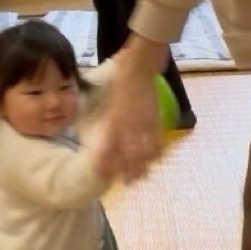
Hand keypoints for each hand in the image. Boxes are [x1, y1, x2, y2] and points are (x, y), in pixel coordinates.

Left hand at [95, 56, 163, 182]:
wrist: (139, 65)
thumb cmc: (117, 78)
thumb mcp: (101, 96)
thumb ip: (100, 113)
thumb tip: (93, 125)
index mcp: (113, 120)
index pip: (109, 147)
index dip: (106, 162)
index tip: (103, 174)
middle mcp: (129, 125)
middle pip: (128, 155)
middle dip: (127, 171)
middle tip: (125, 183)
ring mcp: (144, 123)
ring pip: (144, 152)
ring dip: (142, 166)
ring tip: (140, 179)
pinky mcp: (156, 119)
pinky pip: (157, 140)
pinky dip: (156, 152)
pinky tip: (155, 160)